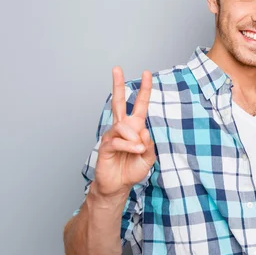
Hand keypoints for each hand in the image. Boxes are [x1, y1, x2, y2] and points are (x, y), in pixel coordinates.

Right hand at [93, 67, 155, 198]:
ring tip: (138, 150)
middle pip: (119, 101)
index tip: (146, 73)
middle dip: (118, 84)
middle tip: (117, 68)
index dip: (144, 89)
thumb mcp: (149, 158)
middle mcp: (122, 127)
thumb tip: (143, 130)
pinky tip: (134, 151)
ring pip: (124, 126)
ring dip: (134, 139)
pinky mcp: (106, 145)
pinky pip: (118, 140)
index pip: (140, 104)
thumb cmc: (132, 170)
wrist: (118, 186)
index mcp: (135, 127)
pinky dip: (129, 146)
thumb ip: (149, 144)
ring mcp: (112, 135)